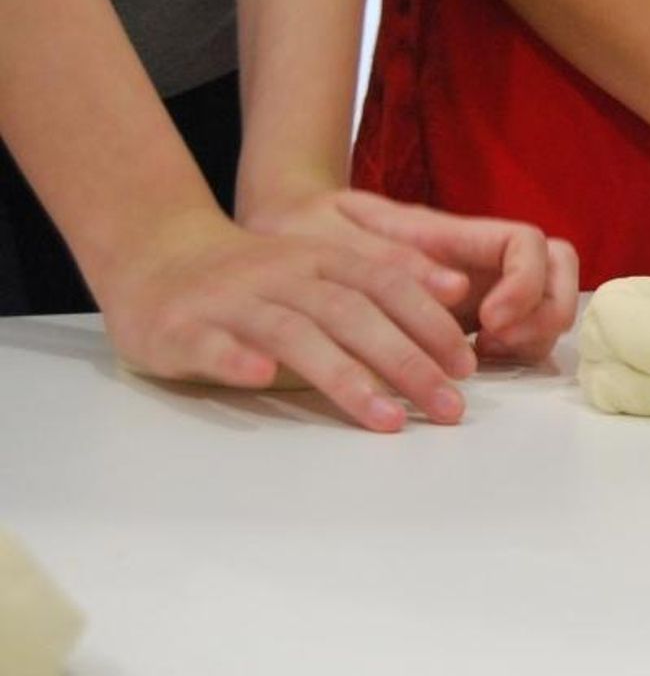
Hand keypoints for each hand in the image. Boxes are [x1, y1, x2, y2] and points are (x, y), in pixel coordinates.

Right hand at [100, 211, 476, 431]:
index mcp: (322, 260)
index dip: (431, 323)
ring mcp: (233, 302)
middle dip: (408, 362)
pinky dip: (236, 358)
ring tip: (389, 419)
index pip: (387, 286)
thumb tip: (458, 295)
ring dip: (346, 377)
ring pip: (295, 335)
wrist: (156, 256)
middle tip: (449, 407)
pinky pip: (213, 344)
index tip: (468, 366)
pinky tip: (260, 377)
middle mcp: (283, 275)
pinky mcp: (185, 329)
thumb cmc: (257, 278)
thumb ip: (384, 283)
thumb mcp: (324, 269)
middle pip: (353, 314)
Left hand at [245, 190, 579, 362]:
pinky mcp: (464, 318)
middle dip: (548, 308)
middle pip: (557, 267)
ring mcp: (475, 288)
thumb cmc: (306, 227)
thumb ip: (392, 260)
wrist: (283, 236)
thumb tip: (456, 287)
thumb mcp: (334, 235)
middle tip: (500, 343)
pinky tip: (465, 367)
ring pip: (544, 303)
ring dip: (533, 335)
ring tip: (480, 359)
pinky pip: (517, 332)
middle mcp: (474, 259)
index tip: (491, 320)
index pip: (526, 242)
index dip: (526, 282)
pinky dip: (513, 352)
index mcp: (448, 233)